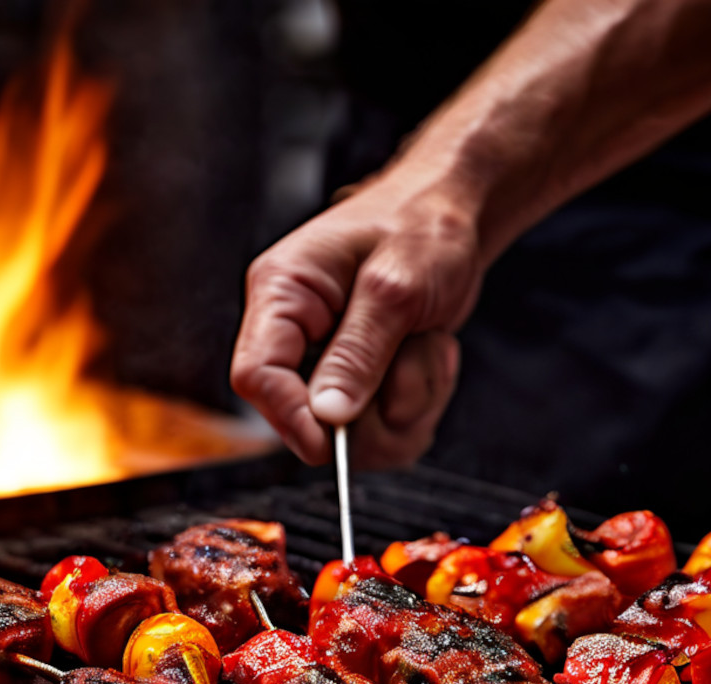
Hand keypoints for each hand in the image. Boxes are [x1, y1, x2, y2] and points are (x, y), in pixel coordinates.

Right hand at [230, 174, 483, 468]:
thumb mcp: (396, 284)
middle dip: (372, 410)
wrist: (454, 214)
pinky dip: (422, 403)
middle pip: (306, 420)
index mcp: (282, 293)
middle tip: (417, 359)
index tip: (334, 442)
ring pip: (356, 434)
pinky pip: (386, 430)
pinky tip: (430, 354)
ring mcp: (328, 363)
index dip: (291, 417)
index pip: (256, 375)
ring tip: (428, 345)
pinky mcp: (361, 383)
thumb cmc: (422, 225)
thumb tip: (327, 414)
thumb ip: (359, 350)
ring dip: (409, 401)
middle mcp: (296, 333)